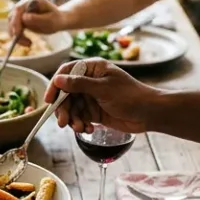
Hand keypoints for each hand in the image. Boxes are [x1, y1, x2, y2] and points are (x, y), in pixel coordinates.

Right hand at [9, 0, 67, 37]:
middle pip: (12, 17)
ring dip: (16, 36)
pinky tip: (27, 42)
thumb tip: (24, 17)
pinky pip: (14, 29)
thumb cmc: (57, 19)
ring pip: (11, 24)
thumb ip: (38, 18)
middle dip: (16, 31)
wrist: (58, 21)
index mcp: (32, 0)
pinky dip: (18, 37)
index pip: (18, 9)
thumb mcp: (51, 20)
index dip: (16, 21)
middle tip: (25, 42)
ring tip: (28, 44)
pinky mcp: (19, 19)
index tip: (17, 34)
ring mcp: (21, 11)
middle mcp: (24, 4)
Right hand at [44, 58, 162, 133]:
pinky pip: (79, 117)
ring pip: (71, 108)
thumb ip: (79, 84)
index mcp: (93, 69)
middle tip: (63, 122)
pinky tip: (88, 130)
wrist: (150, 114)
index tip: (49, 100)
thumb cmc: (131, 96)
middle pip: (66, 94)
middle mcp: (89, 82)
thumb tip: (57, 80)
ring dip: (73, 119)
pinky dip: (80, 124)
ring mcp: (91, 97)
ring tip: (79, 128)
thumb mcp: (103, 89)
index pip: (66, 73)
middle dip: (64, 109)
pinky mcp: (94, 111)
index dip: (55, 86)